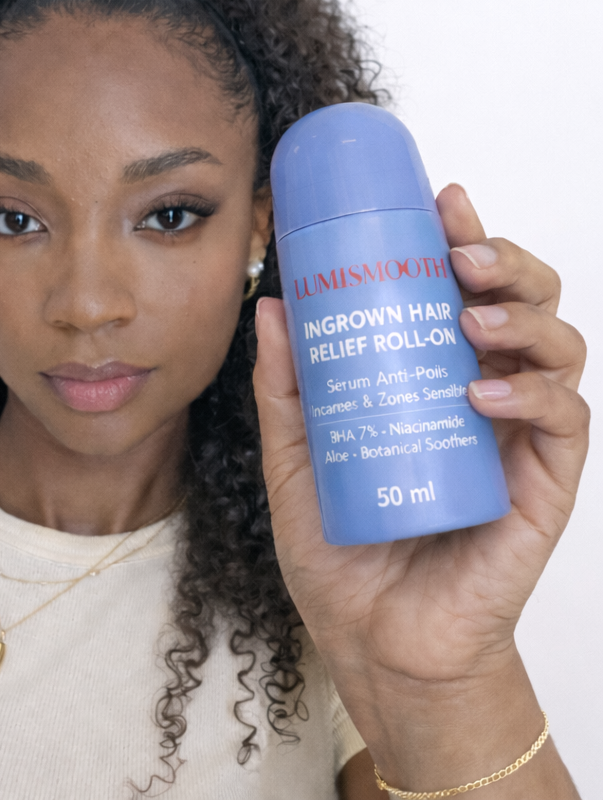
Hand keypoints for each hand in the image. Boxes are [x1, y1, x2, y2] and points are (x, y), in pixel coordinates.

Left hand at [254, 184, 587, 795]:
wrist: (371, 637)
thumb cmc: (340, 546)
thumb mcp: (297, 454)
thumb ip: (287, 386)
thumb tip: (273, 305)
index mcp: (434, 379)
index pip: (463, 294)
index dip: (464, 240)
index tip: (440, 201)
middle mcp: (485, 397)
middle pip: (524, 305)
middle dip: (505, 261)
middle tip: (462, 250)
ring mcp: (518, 440)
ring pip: (558, 349)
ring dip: (524, 316)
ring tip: (471, 314)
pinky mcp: (542, 488)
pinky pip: (565, 423)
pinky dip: (532, 395)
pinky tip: (484, 391)